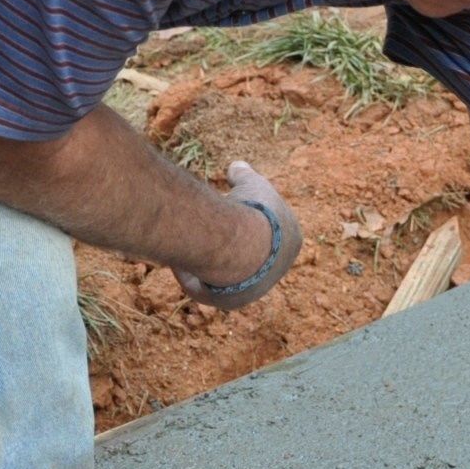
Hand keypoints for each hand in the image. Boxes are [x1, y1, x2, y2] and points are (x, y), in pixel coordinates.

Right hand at [176, 162, 302, 309]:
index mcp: (291, 242)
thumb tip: (235, 166)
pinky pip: (208, 291)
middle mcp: (276, 271)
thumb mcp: (249, 183)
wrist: (242, 245)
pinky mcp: (230, 302)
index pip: (267, 232)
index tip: (224, 211)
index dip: (244, 220)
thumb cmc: (250, 211)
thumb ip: (243, 174)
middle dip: (224, 243)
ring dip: (205, 263)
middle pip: (245, 257)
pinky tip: (178, 265)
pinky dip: (192, 278)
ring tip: (185, 247)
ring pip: (225, 276)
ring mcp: (255, 289)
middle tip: (201, 231)